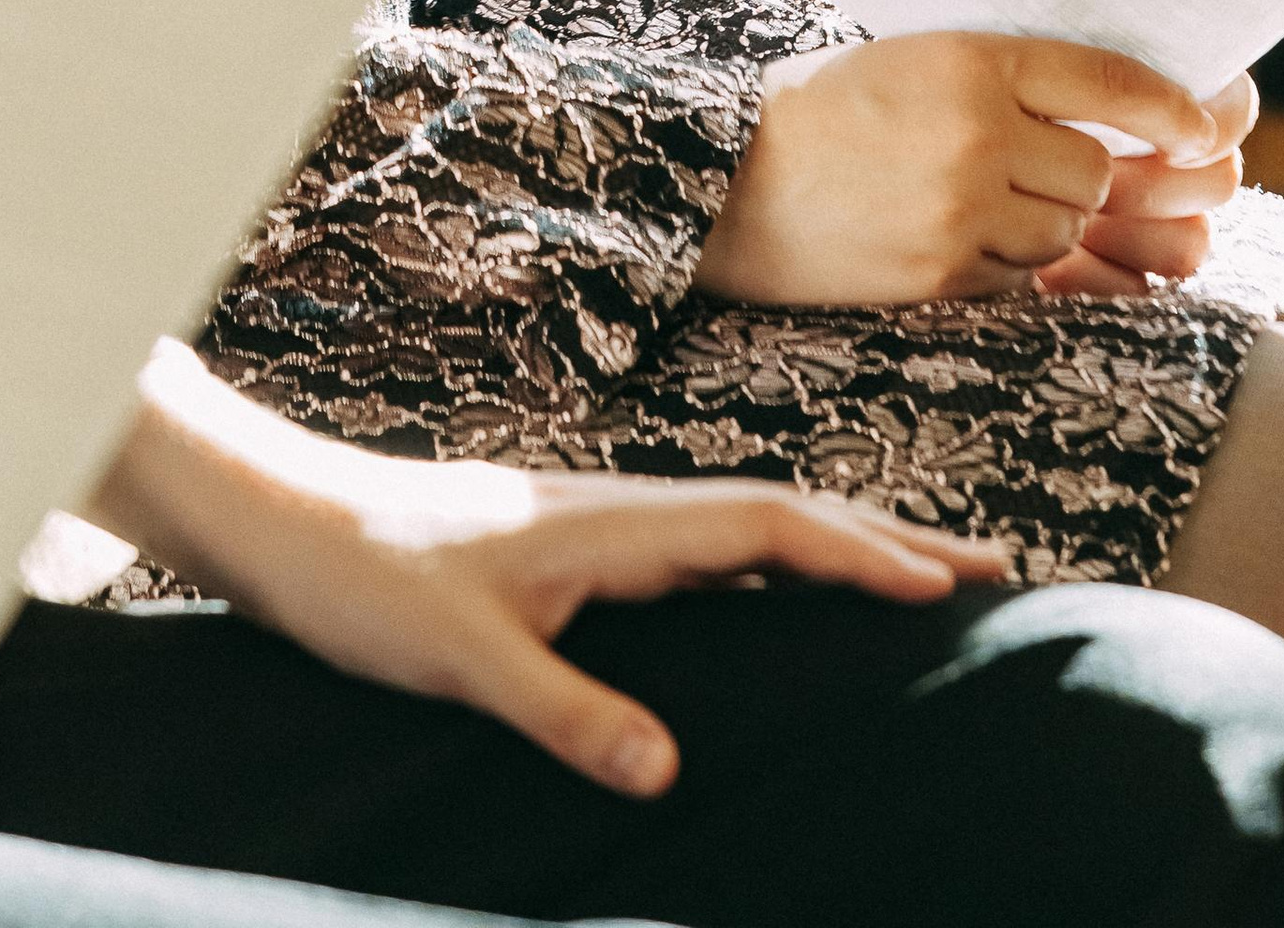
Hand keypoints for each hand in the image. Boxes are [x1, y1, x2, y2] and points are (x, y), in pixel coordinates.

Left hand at [98, 348, 1004, 802]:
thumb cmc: (366, 578)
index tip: (952, 586)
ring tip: (925, 579)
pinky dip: (778, 566)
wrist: (287, 520)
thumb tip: (667, 774)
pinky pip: (710, 551)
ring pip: (751, 527)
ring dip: (842, 546)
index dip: (862, 554)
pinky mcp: (582, 550)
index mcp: (617, 521)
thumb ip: (564, 710)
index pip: (768, 525)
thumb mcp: (461, 657)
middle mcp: (626, 510)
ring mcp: (606, 524)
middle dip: (890, 540)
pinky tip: (790, 603)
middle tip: (995, 570)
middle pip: (784, 514)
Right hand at [696, 35, 1226, 310]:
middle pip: (1092, 173)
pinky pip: (1017, 281)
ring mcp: (961, 209)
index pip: (1106, 78)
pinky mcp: (942, 275)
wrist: (726, 178)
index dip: (1167, 108)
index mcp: (970, 58)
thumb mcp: (914, 61)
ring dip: (1038, 227)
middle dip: (1075, 180)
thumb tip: (1116, 123)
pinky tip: (940, 241)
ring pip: (1061, 232)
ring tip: (965, 203)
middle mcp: (976, 131)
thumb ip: (1005, 81)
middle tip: (1022, 171)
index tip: (1203, 128)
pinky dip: (999, 269)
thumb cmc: (823, 109)